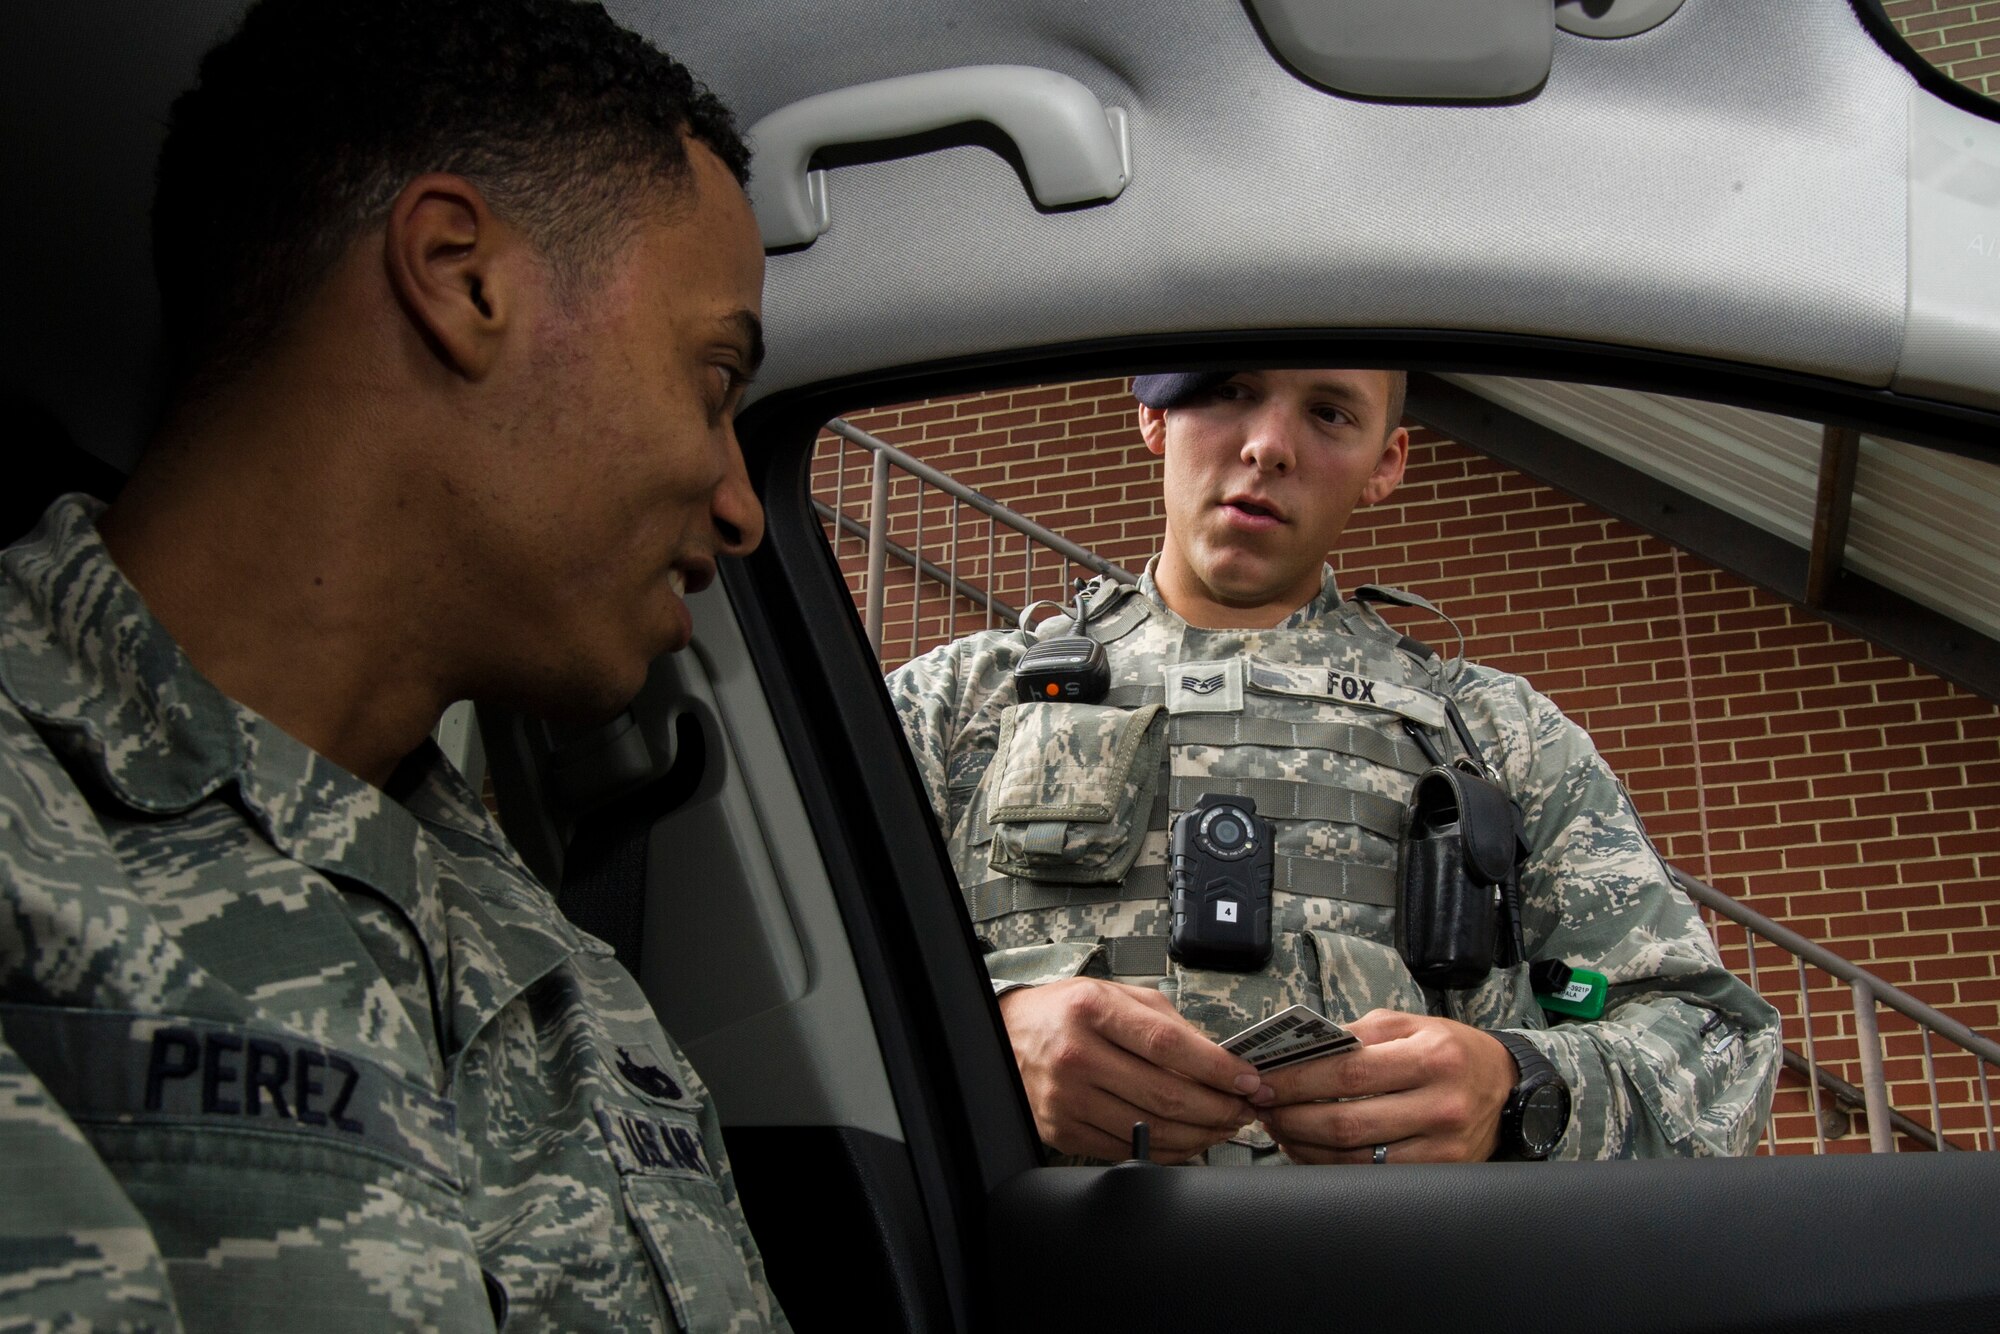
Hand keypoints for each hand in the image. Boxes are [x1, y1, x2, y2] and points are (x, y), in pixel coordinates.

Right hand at [998, 978, 1268, 1161]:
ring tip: (1224, 1125)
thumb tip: (1220, 1061)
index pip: (1169, 1046)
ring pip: (1151, 1129)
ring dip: (1200, 1133)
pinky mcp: (1062, 1131)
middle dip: (1219, 1107)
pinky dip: (1168, 1150)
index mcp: (1093, 1011)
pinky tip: (1188, 1140)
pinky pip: (1127, 1149)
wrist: (1008, 1034)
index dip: (1217, 1068)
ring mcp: (1067, 1098)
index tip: (1248, 1080)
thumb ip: (1167, 1023)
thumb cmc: (1068, 1012)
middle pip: (1165, 1094)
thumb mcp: (1116, 995)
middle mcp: (1076, 1055)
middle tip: (1244, 1108)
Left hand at [1254, 1009, 1518, 1163]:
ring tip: (1279, 1127)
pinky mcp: (1439, 1172)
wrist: (1506, 1087)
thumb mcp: (1408, 1025)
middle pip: (1346, 1122)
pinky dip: (1331, 1165)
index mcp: (1431, 1057)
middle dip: (1292, 1116)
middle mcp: (1440, 1105)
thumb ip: (1355, 1034)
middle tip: (1262, 1107)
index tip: (1263, 1080)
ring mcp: (1442, 1147)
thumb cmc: (1449, 1050)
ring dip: (1305, 1145)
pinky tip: (1310, 1149)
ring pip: (1355, 1157)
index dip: (1298, 1080)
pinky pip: (1371, 1175)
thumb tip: (1297, 1050)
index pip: (1348, 1072)